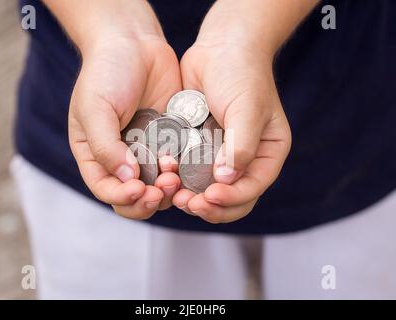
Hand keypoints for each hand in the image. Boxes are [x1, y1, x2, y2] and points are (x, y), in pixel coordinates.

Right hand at [60, 1, 182, 218]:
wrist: (134, 42)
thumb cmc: (106, 72)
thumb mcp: (95, 109)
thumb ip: (106, 146)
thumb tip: (126, 179)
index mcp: (95, 154)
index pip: (106, 189)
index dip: (122, 197)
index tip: (138, 189)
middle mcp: (121, 157)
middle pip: (133, 196)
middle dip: (147, 199)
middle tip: (161, 187)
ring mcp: (146, 150)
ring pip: (157, 186)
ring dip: (166, 189)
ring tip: (174, 175)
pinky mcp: (169, 140)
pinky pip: (177, 165)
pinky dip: (182, 171)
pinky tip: (186, 163)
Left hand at [172, 0, 318, 222]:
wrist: (221, 47)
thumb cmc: (242, 73)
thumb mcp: (248, 108)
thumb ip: (241, 146)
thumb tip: (227, 179)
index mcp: (267, 153)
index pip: (252, 188)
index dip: (232, 199)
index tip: (209, 197)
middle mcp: (245, 158)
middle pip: (231, 197)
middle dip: (210, 206)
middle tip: (188, 203)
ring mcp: (220, 154)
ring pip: (208, 189)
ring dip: (192, 197)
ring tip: (174, 195)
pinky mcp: (199, 146)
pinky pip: (189, 171)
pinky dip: (179, 179)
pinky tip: (166, 177)